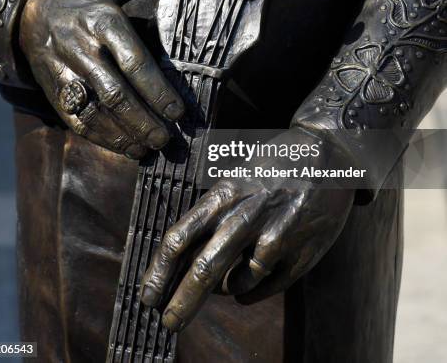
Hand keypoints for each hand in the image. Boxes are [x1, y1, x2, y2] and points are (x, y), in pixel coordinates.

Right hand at [20, 0, 183, 157]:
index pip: (134, 61)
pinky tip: (122, 145)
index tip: (177, 112)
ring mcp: (64, 70)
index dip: (157, 90)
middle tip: (166, 138)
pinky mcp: (52, 87)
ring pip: (96, 110)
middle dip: (144, 119)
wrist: (27, 6)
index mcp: (102, 21)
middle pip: (116, 92)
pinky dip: (100, 136)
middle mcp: (83, 48)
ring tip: (148, 148)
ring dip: (124, 133)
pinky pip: (75, 117)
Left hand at [140, 129, 353, 331]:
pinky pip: (266, 286)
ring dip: (223, 291)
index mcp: (223, 194)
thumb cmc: (273, 167)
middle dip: (182, 303)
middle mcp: (246, 216)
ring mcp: (276, 235)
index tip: (148, 295)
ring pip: (237, 283)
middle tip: (169, 323)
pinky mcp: (302, 251)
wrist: (327, 153)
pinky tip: (245, 290)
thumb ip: (213, 216)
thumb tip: (185, 261)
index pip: (179, 238)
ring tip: (223, 286)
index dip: (159, 271)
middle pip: (203, 269)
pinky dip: (250, 293)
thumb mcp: (236, 179)